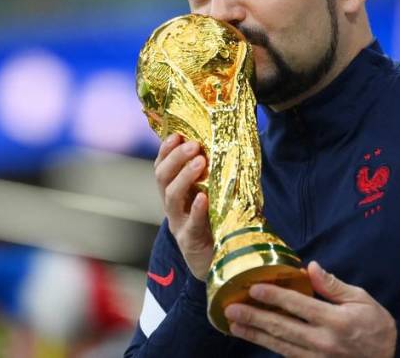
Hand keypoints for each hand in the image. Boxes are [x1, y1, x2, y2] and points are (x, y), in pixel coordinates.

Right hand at [153, 133, 212, 280]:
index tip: (177, 134)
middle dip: (175, 158)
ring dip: (184, 177)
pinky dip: (196, 210)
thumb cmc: (218, 225)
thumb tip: (237, 145)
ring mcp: (179, 224)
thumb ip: (218, 177)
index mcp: (177, 193)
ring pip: (172, 198)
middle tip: (193, 145)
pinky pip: (191, 224)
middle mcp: (173, 207)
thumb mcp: (215, 198)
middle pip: (163, 178)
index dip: (166, 150)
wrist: (218, 264)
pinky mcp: (190, 242)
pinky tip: (203, 198)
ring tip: (200, 162)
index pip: (162, 167)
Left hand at [224, 261, 396, 357]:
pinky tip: (256, 338)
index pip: (298, 305)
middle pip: (282, 327)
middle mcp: (323, 341)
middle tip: (231, 309)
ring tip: (235, 326)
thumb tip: (310, 267)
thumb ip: (333, 286)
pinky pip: (288, 356)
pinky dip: (270, 347)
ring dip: (256, 335)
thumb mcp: (361, 300)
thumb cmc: (377, 327)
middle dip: (255, 318)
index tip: (254, 288)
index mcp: (336, 321)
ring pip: (280, 345)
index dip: (275, 296)